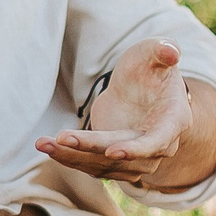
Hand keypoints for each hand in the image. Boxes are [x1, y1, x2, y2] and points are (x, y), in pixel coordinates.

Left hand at [38, 38, 193, 183]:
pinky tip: (47, 146)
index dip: (137, 149)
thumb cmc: (151, 67)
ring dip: (72, 157)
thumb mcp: (155, 53)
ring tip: (43, 143)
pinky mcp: (112, 160)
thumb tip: (170, 51)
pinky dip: (68, 157)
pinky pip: (90, 164)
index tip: (113, 150)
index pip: (157, 141)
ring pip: (103, 165)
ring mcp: (136, 159)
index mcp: (173, 121)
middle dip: (90, 148)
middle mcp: (158, 147)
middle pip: (121, 156)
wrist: (142, 88)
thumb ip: (162, 50)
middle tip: (61, 137)